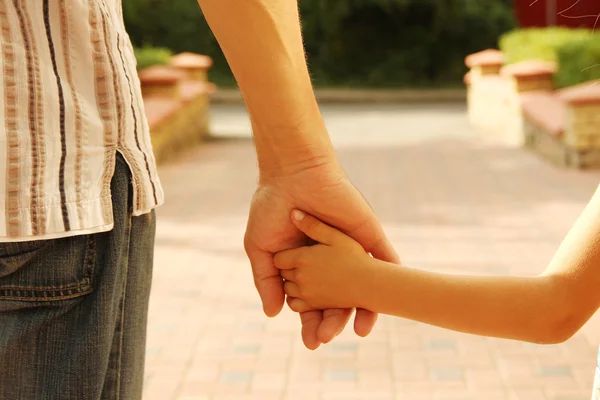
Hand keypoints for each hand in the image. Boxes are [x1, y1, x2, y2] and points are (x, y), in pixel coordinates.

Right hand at [244, 159, 398, 348]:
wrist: (292, 174)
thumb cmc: (272, 207)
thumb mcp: (262, 248)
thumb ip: (267, 281)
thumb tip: (274, 314)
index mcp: (305, 265)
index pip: (312, 302)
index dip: (311, 323)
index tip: (312, 342)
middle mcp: (329, 261)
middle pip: (335, 300)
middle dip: (331, 322)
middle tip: (325, 340)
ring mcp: (350, 250)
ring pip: (360, 289)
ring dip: (358, 312)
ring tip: (353, 330)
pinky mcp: (367, 237)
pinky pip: (381, 264)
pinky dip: (383, 287)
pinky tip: (380, 306)